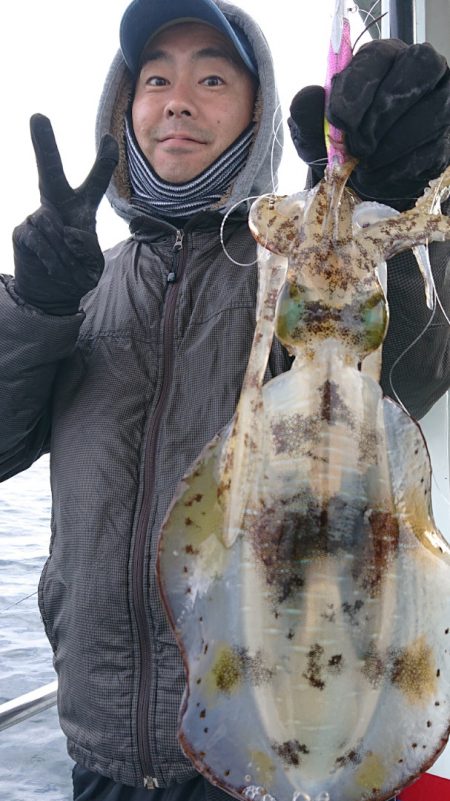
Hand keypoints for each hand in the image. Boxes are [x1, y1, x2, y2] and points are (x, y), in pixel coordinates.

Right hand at [13, 114, 118, 314]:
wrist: (52, 293)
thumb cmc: (77, 272)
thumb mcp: (92, 264)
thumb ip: (85, 247)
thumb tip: (64, 230)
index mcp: (81, 208)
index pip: (94, 182)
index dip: (104, 162)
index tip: (109, 139)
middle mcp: (57, 206)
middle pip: (51, 172)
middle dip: (44, 145)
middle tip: (36, 116)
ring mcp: (38, 217)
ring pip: (51, 223)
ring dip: (64, 251)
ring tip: (67, 267)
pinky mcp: (23, 232)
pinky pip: (39, 239)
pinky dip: (52, 258)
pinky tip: (54, 268)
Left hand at [288, 40, 449, 209]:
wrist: (358, 180)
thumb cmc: (338, 145)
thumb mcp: (313, 130)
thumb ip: (307, 113)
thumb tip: (308, 97)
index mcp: (381, 59)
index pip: (377, 57)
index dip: (358, 88)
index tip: (340, 120)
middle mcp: (418, 73)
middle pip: (415, 74)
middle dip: (381, 115)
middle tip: (358, 145)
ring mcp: (438, 105)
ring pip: (428, 115)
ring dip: (390, 147)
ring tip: (364, 165)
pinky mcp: (443, 142)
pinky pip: (430, 152)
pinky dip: (399, 170)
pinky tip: (379, 177)